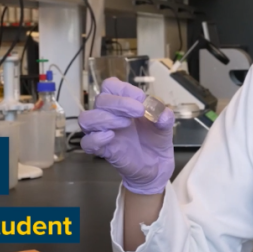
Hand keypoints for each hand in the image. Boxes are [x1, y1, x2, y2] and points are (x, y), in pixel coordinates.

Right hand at [78, 78, 174, 194]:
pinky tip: (112, 137)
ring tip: (125, 124)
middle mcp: (109, 115)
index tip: (142, 100)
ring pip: (87, 119)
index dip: (124, 89)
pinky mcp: (103, 150)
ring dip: (105, 118)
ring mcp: (103, 132)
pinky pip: (86, 142)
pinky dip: (96, 138)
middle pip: (100, 99)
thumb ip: (165, 117)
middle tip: (139, 112)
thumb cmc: (155, 140)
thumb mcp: (165, 125)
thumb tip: (162, 113)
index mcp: (122, 103)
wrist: (156, 165)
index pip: (110, 86)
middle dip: (120, 103)